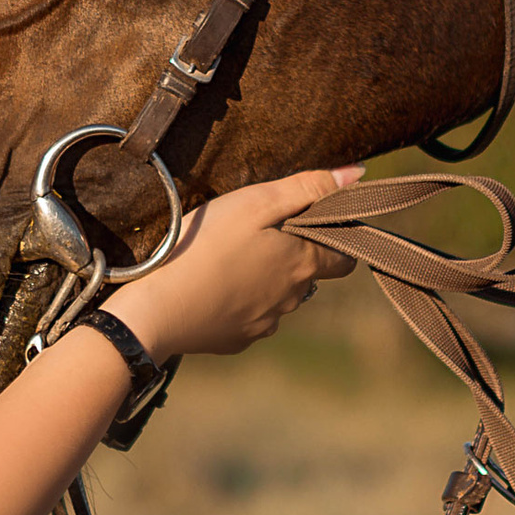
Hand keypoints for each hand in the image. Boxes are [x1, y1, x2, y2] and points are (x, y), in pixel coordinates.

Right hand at [98, 164, 361, 360]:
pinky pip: (251, 316)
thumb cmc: (205, 246)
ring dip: (267, 278)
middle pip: (309, 275)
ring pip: (280, 296)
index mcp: (302, 263)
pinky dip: (241, 301)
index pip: (345, 258)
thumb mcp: (255, 203)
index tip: (315, 222)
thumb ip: (306, 188)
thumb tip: (356, 175)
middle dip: (296, 254)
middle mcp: (292, 299)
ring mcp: (265, 323)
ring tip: (232, 258)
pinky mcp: (238, 339)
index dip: (335, 238)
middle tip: (262, 233)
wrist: (157, 311)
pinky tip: (214, 286)